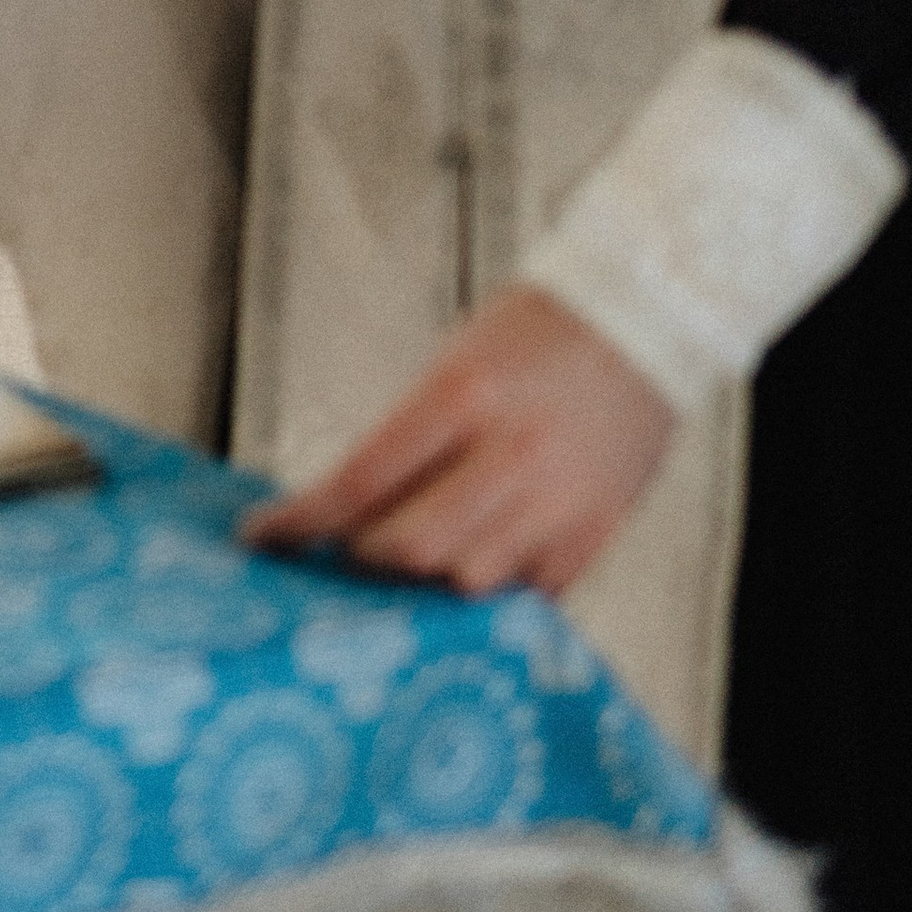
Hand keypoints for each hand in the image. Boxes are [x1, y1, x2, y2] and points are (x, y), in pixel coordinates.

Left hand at [241, 286, 677, 598]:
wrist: (648, 319)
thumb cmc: (538, 334)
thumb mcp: (456, 363)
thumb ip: (411, 438)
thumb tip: (350, 507)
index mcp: (462, 396)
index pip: (360, 480)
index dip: (301, 520)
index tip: (263, 536)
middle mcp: (510, 455)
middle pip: (409, 547)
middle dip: (363, 557)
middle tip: (344, 551)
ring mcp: (559, 502)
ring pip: (465, 580)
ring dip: (425, 579)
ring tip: (410, 558)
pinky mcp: (596, 532)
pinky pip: (526, 593)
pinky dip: (488, 587)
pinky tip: (471, 564)